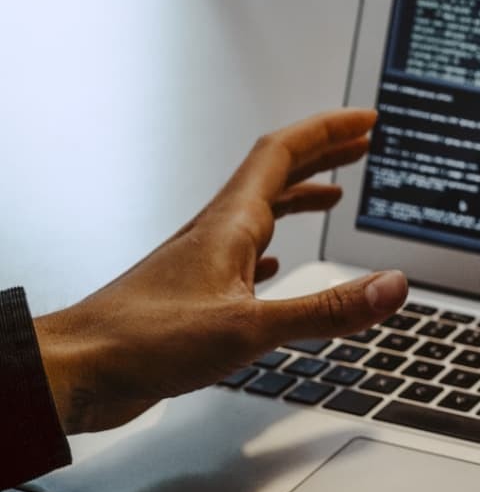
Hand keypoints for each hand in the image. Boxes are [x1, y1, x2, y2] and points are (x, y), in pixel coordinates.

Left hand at [33, 110, 408, 433]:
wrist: (75, 372)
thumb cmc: (140, 342)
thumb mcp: (249, 329)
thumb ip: (326, 309)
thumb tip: (392, 286)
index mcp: (229, 226)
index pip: (283, 154)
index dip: (328, 130)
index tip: (364, 119)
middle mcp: (216, 234)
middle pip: (275, 174)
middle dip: (323, 153)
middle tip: (361, 142)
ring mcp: (203, 262)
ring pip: (260, 212)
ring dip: (300, 195)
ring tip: (333, 194)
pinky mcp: (194, 294)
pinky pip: (242, 254)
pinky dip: (272, 246)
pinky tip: (276, 263)